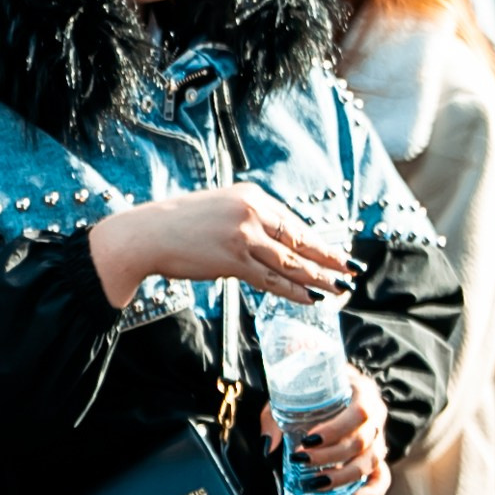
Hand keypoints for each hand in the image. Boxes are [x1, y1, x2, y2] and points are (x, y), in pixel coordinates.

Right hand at [87, 183, 353, 308]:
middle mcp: (252, 212)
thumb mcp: (217, 210)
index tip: (335, 252)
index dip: (317, 241)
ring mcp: (243, 236)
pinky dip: (293, 290)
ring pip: (290, 262)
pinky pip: (271, 279)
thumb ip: (245, 220)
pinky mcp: (233, 259)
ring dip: (318, 278)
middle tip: (351, 270)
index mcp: (250, 196)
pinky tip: (311, 298)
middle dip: (328, 258)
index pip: (292, 223)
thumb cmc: (174, 225)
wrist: (143, 235)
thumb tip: (270, 241)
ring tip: (339, 289)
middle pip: (298, 241)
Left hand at [262, 367, 391, 494]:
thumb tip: (266, 446)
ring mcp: (378, 436)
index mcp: (362, 391)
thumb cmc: (310, 388)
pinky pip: (381, 477)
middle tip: (301, 460)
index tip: (307, 440)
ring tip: (315, 483)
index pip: (358, 413)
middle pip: (362, 441)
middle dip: (330, 456)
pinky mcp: (376, 456)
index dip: (335, 430)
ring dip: (342, 476)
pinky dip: (372, 493)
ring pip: (370, 461)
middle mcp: (376, 415)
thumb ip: (276, 416)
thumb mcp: (292, 393)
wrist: (326, 384)